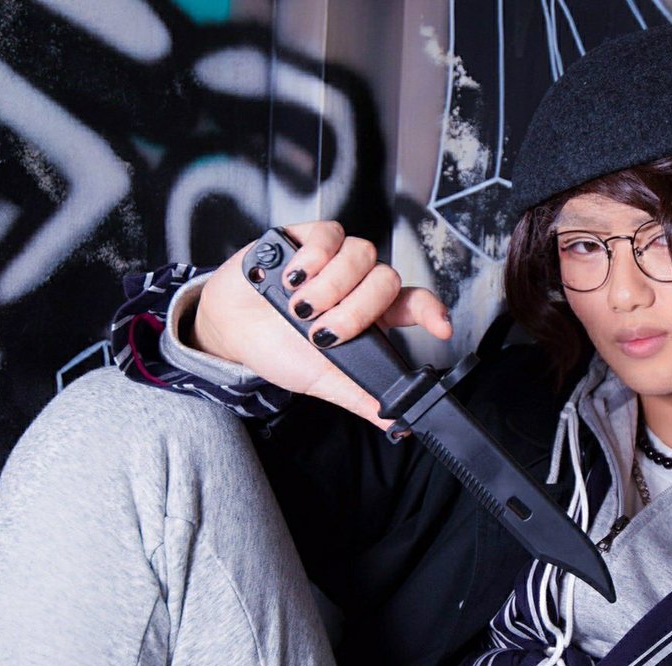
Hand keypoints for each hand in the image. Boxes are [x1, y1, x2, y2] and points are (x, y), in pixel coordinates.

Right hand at [191, 221, 452, 428]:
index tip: (441, 329)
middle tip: (322, 332)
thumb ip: (361, 398)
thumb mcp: (324, 381)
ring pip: (362, 254)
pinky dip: (314, 257)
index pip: (415, 305)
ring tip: (300, 306)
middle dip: (355, 310)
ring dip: (331, 286)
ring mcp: (337, 259)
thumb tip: (399, 425)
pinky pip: (330, 234)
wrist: (231, 329)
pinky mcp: (310, 237)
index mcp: (373, 316)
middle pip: (386, 280)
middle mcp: (360, 283)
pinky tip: (293, 277)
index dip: (431, 312)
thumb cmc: (281, 350)